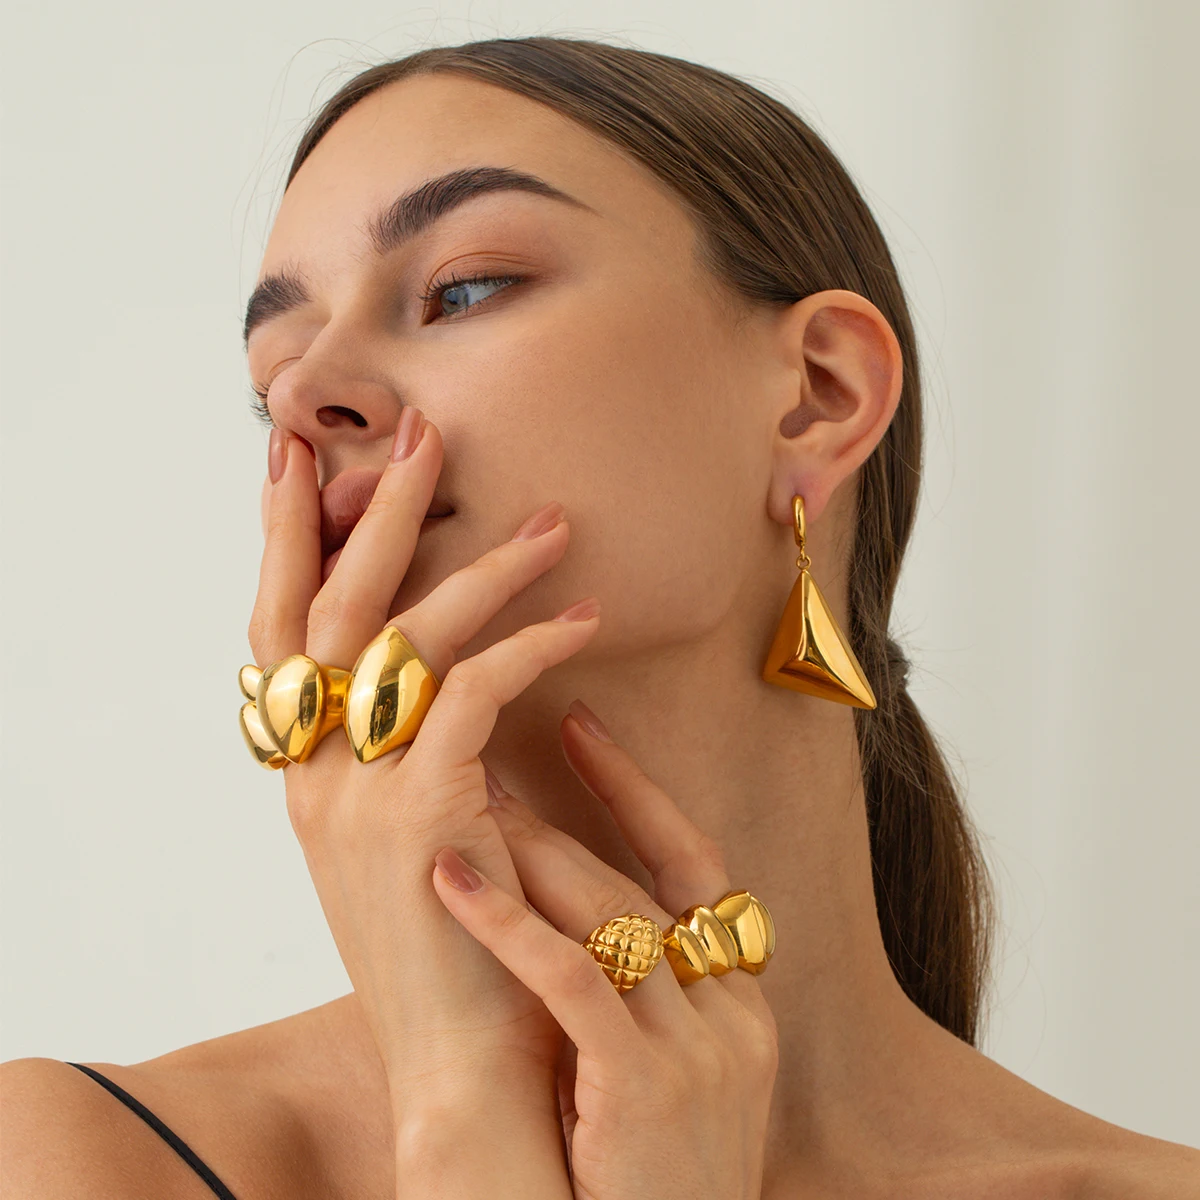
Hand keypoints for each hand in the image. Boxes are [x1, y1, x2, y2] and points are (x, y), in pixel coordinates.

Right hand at [248, 412, 597, 1194]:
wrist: (464, 1070)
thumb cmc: (458, 946)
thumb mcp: (413, 837)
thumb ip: (409, 758)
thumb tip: (443, 678)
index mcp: (308, 776)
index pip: (279, 629)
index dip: (286, 539)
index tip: (303, 458)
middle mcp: (314, 778)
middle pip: (323, 608)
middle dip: (367, 511)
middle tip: (420, 432)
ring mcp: (356, 799)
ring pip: (403, 637)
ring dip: (481, 565)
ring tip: (555, 521)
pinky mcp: (418, 820)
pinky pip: (469, 695)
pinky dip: (527, 644)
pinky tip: (581, 619)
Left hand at [431, 702, 779, 1199]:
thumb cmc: (641, 1194)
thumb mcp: (659, 1084)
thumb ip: (637, 1000)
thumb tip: (569, 912)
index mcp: (744, 1007)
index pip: (692, 863)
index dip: (636, 788)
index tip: (582, 722)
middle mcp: (738, 1017)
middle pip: (635, 883)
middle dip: (552, 821)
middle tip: (482, 763)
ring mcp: (704, 1052)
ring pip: (607, 915)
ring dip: (525, 856)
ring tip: (460, 804)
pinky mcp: (649, 1089)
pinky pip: (571, 977)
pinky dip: (506, 922)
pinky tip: (449, 878)